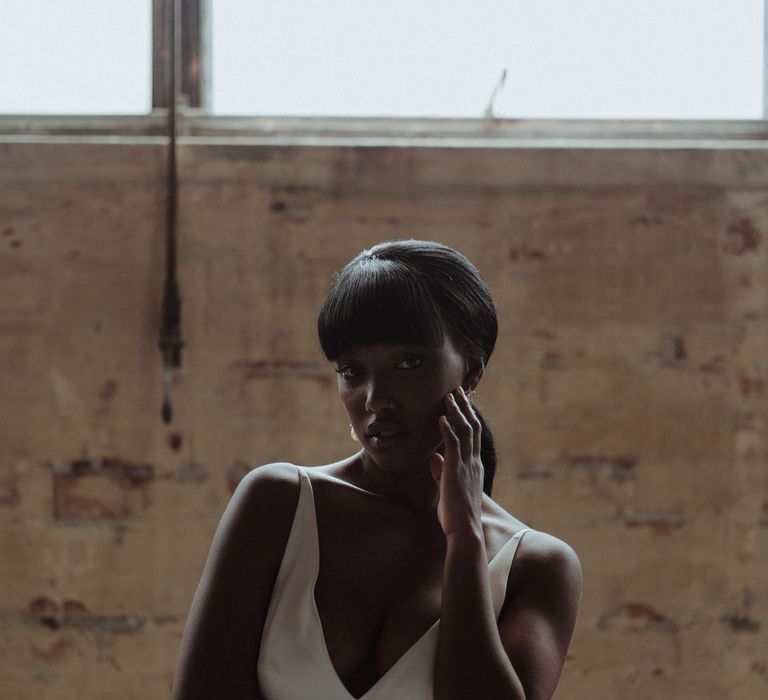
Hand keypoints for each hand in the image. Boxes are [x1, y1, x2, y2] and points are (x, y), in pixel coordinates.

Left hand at [430, 386, 483, 539]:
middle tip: (458, 390)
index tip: (461, 402)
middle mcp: (474, 462)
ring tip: (449, 395)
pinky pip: (454, 444)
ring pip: (464, 431)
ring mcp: (467, 465)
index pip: (472, 435)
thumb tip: (434, 458)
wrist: (465, 531)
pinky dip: (448, 429)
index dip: (467, 417)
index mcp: (474, 466)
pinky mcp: (457, 470)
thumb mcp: (448, 489)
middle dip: (464, 406)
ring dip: (456, 411)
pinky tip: (442, 417)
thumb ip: (442, 472)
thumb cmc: (456, 516)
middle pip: (471, 427)